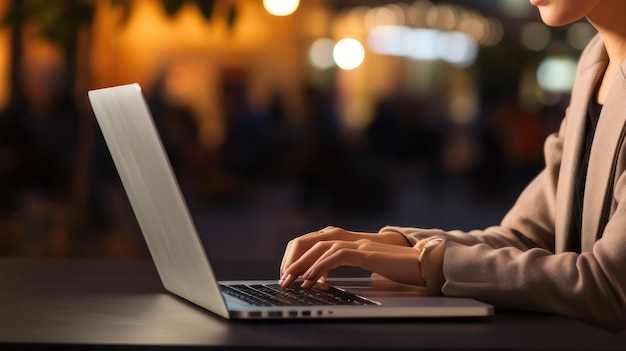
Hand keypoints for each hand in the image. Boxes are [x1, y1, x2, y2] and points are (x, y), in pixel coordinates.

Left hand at [279, 226, 423, 288]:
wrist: (423, 264)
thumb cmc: (397, 268)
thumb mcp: (366, 265)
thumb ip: (348, 264)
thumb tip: (324, 277)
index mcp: (348, 241)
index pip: (314, 242)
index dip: (298, 256)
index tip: (289, 273)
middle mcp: (351, 239)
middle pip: (312, 242)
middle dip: (294, 260)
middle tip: (283, 278)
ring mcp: (358, 244)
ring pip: (321, 248)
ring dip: (303, 264)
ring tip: (292, 280)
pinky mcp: (366, 254)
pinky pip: (337, 256)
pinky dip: (320, 267)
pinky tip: (312, 279)